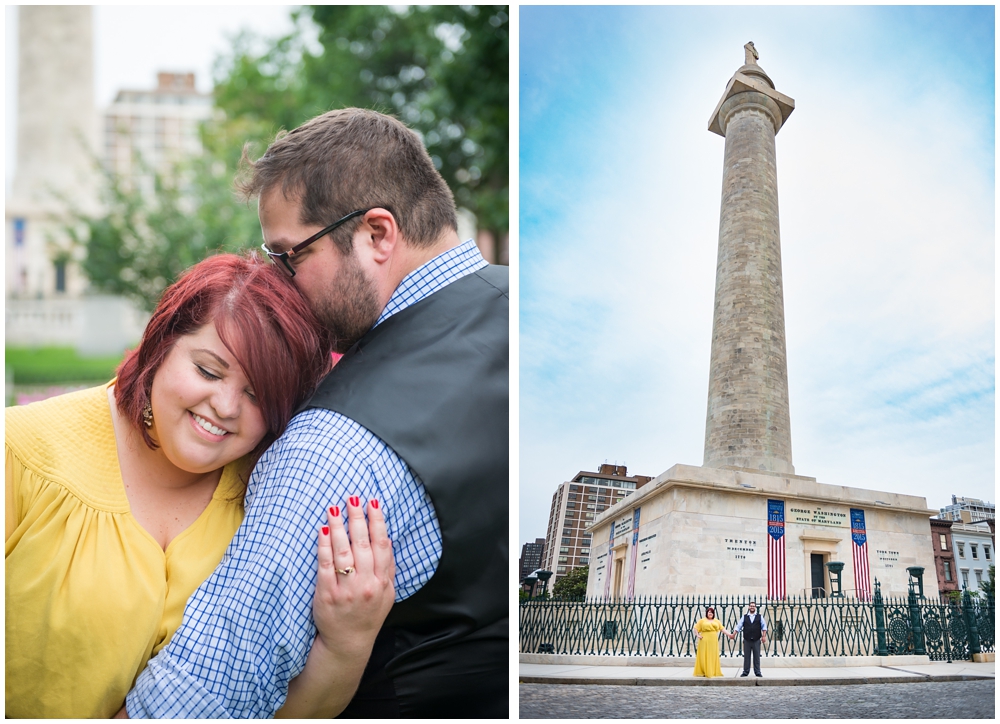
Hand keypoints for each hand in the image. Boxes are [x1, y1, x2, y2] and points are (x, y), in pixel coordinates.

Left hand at [313, 496, 394, 661]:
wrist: (349, 643)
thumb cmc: (368, 614)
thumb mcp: (387, 593)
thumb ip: (387, 568)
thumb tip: (385, 538)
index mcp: (383, 582)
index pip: (382, 545)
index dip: (378, 522)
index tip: (373, 503)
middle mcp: (367, 584)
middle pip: (362, 544)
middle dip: (357, 518)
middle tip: (352, 498)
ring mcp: (346, 590)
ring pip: (343, 551)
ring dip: (338, 527)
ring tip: (334, 509)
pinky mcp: (327, 594)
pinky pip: (325, 565)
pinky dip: (324, 546)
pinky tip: (322, 531)